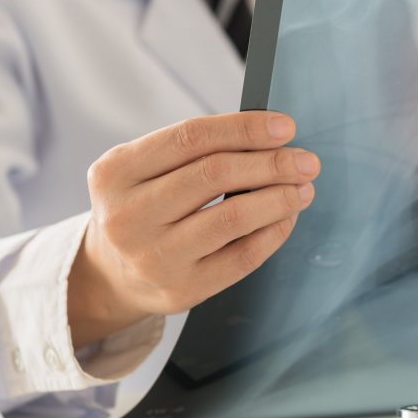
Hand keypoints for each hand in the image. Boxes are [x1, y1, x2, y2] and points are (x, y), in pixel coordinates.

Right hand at [67, 112, 319, 346]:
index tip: (285, 127)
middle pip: (215, 175)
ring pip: (233, 218)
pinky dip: (273, 233)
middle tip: (306, 161)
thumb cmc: (141, 208)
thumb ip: (193, 150)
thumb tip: (269, 136)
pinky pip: (242, 257)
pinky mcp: (182, 291)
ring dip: (279, 198)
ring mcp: (154, 258)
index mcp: (116, 172)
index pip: (191, 138)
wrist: (111, 275)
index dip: (244, 129)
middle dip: (271, 164)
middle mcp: (128, 216)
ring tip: (302, 188)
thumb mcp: (143, 170)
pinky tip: (286, 218)